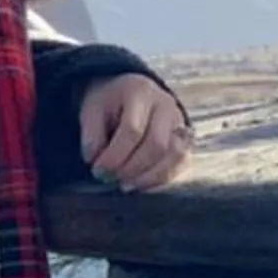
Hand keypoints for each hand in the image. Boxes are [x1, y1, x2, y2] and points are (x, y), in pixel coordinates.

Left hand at [81, 75, 190, 190]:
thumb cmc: (110, 102)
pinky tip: (140, 184)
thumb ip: (91, 135)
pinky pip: (181, 164)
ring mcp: (180, 122)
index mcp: (140, 92)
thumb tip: (95, 160)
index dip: (114, 156)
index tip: (97, 170)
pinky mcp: (186, 139)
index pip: (132, 130)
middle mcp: (166, 105)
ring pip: (174, 156)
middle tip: (110, 179)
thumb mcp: (92, 110)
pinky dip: (160, 179)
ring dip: (147, 177)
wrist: (131, 93)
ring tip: (124, 185)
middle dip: (131, 168)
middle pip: (157, 145)